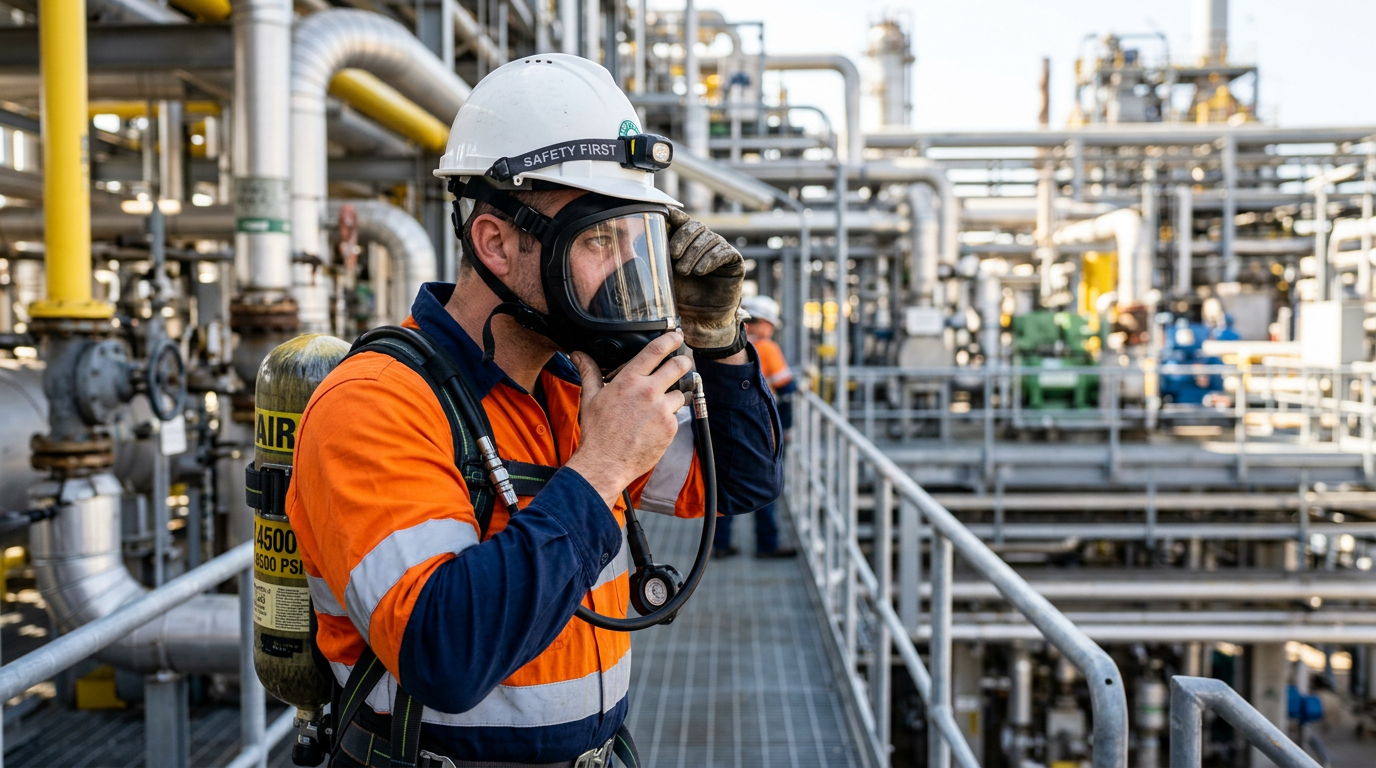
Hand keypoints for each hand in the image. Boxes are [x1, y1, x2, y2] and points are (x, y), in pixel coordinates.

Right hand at [566, 332, 691, 508]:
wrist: (606, 463)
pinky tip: (653, 427)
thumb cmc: (597, 432)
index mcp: (629, 380)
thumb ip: (589, 372)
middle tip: (682, 363)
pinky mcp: (670, 428)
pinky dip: (668, 419)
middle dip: (683, 362)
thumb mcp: (590, 398)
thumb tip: (577, 355)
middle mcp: (648, 391)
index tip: (677, 336)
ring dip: (673, 398)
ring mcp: (662, 410)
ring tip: (657, 409)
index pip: (656, 350)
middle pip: (679, 366)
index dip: (671, 339)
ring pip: (679, 394)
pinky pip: (676, 416)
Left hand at [666, 208, 744, 349]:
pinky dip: (711, 260)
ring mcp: (720, 249)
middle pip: (695, 226)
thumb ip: (657, 256)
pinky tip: (701, 271)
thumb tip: (638, 240)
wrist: (702, 319)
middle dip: (683, 239)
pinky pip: (724, 251)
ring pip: (709, 238)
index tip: (664, 213)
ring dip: (695, 254)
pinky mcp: (734, 260)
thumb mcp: (665, 274)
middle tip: (674, 257)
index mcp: (687, 242)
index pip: (682, 220)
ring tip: (687, 272)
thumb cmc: (682, 297)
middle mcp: (704, 242)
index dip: (674, 215)